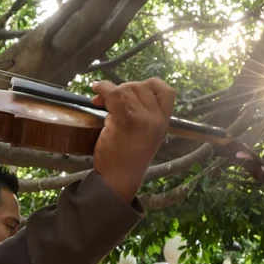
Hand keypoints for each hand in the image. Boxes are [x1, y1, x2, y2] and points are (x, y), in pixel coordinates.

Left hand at [90, 78, 175, 201]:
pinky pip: (115, 94)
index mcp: (163, 123)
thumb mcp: (142, 135)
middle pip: (141, 87)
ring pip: (126, 89)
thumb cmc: (125, 158)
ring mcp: (144, 120)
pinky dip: (103, 88)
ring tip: (101, 102)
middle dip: (122, 88)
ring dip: (111, 91)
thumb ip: (139, 115)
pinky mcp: (127, 121)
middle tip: (107, 98)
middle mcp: (157, 119)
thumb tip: (119, 93)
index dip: (149, 85)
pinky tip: (96, 90)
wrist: (118, 179)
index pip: (166, 92)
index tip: (132, 89)